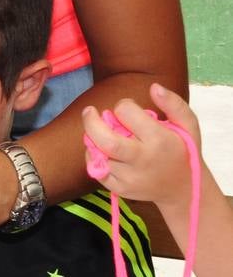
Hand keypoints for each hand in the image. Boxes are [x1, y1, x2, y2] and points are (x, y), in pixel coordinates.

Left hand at [82, 84, 198, 210]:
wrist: (186, 189)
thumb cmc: (183, 150)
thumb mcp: (188, 124)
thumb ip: (173, 103)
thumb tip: (154, 87)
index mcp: (159, 140)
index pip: (127, 114)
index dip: (124, 105)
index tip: (127, 108)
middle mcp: (143, 160)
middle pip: (106, 141)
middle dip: (91, 122)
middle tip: (89, 111)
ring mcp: (131, 177)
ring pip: (98, 155)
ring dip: (92, 138)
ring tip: (100, 131)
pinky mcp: (121, 189)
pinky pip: (96, 171)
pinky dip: (92, 156)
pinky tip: (100, 149)